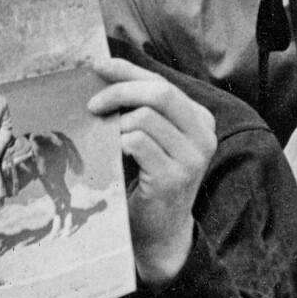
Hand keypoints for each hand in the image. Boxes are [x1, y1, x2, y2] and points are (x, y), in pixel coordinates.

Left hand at [86, 57, 214, 288]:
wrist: (161, 231)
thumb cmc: (150, 179)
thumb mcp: (152, 138)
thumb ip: (141, 108)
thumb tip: (104, 71)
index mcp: (200, 120)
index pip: (163, 83)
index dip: (129, 71)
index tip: (98, 66)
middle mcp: (203, 135)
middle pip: (159, 93)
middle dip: (120, 92)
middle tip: (93, 104)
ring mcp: (191, 157)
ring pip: (145, 117)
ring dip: (116, 124)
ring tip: (106, 138)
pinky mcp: (174, 176)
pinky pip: (137, 142)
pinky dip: (118, 144)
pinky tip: (115, 155)